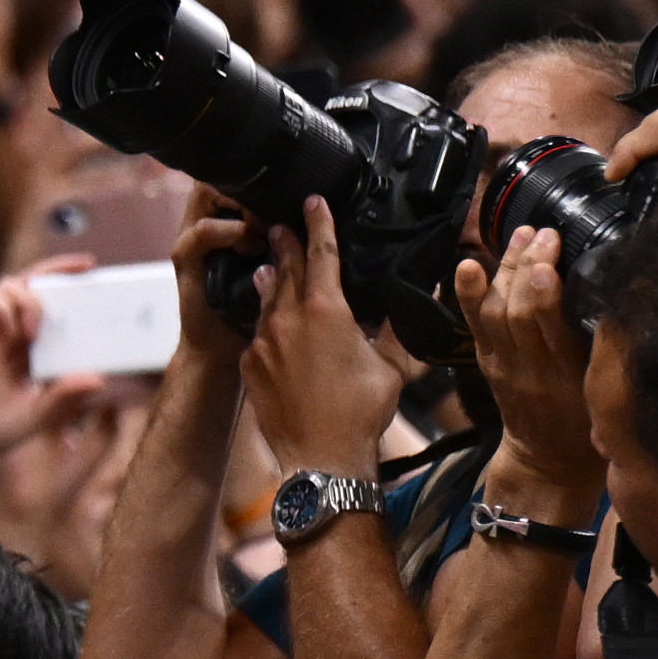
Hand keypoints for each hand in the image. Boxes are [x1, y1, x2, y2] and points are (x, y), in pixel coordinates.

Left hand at [246, 201, 405, 479]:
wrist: (321, 457)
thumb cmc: (361, 413)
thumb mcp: (391, 368)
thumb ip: (395, 332)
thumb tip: (409, 307)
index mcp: (325, 309)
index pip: (320, 252)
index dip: (318, 223)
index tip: (313, 201)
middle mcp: (288, 317)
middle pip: (285, 267)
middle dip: (286, 243)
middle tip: (283, 224)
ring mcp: (263, 340)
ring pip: (265, 298)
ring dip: (270, 278)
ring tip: (270, 264)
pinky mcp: (249, 363)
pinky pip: (256, 333)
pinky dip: (265, 323)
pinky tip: (269, 324)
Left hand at [457, 239, 600, 508]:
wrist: (547, 463)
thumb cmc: (588, 425)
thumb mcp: (609, 394)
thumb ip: (611, 353)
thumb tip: (629, 298)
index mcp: (568, 379)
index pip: (553, 332)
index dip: (547, 297)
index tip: (551, 263)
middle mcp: (531, 370)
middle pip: (520, 313)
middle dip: (527, 268)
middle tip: (542, 233)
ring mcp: (503, 366)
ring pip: (495, 312)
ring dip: (506, 269)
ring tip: (521, 235)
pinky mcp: (486, 362)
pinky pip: (473, 324)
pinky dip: (469, 293)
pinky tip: (470, 264)